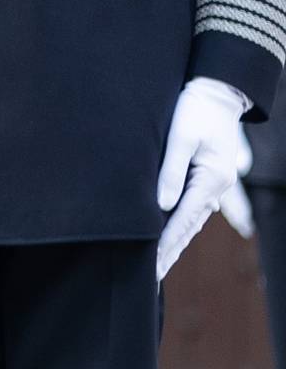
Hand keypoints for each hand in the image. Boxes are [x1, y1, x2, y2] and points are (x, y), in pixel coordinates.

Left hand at [157, 76, 250, 279]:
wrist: (218, 91)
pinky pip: (192, 210)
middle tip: (151, 277)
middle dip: (169, 252)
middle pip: (188, 227)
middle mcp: (215, 187)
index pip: (182, 220)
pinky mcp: (207, 178)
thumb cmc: (196, 109)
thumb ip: (170, 170)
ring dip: (175, 243)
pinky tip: (169, 238)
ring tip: (158, 265)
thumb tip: (161, 206)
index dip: (165, 244)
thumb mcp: (181, 136)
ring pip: (191, 221)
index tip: (150, 265)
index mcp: (211, 179)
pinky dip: (180, 227)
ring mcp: (214, 184)